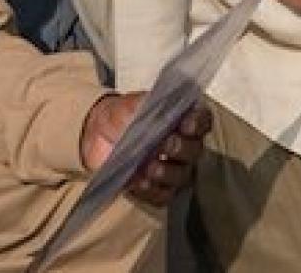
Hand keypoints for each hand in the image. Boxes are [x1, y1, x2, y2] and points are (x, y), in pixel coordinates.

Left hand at [80, 95, 211, 206]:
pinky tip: (140, 183)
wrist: (97, 134)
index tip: (185, 124)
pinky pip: (162, 195)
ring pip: (181, 176)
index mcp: (183, 118)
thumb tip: (159, 115)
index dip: (198, 124)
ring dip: (167, 172)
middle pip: (194, 151)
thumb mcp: (131, 105)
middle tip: (164, 145)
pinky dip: (152, 191)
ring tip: (150, 167)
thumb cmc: (121, 115)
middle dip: (181, 148)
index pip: (203, 121)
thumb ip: (146, 107)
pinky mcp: (156, 188)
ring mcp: (172, 169)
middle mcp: (185, 145)